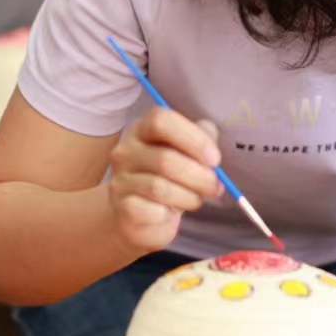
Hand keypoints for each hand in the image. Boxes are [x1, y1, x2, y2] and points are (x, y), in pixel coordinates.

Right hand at [105, 108, 224, 255]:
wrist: (141, 214)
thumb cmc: (170, 177)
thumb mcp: (186, 151)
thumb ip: (201, 138)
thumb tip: (211, 141)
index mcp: (142, 129)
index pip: (161, 120)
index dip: (193, 139)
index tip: (214, 159)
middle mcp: (126, 151)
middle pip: (165, 159)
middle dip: (199, 176)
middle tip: (215, 187)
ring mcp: (120, 179)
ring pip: (160, 188)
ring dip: (189, 197)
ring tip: (196, 199)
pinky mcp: (122, 206)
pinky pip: (152, 211)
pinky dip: (169, 214)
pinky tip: (170, 212)